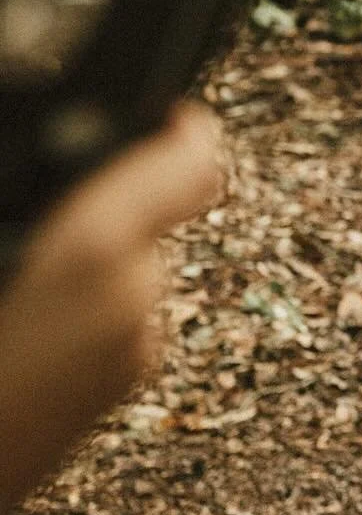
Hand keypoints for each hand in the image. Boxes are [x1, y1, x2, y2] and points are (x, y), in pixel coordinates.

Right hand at [0, 104, 223, 514]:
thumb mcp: (2, 241)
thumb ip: (42, 203)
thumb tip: (50, 189)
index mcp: (98, 254)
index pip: (189, 163)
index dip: (182, 131)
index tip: (168, 115)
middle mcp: (134, 304)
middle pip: (144, 222)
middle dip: (94, 210)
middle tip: (34, 215)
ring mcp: (129, 358)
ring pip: (125, 274)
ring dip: (78, 264)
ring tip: (15, 287)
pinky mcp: (112, 398)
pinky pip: (106, 323)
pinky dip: (70, 310)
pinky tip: (16, 327)